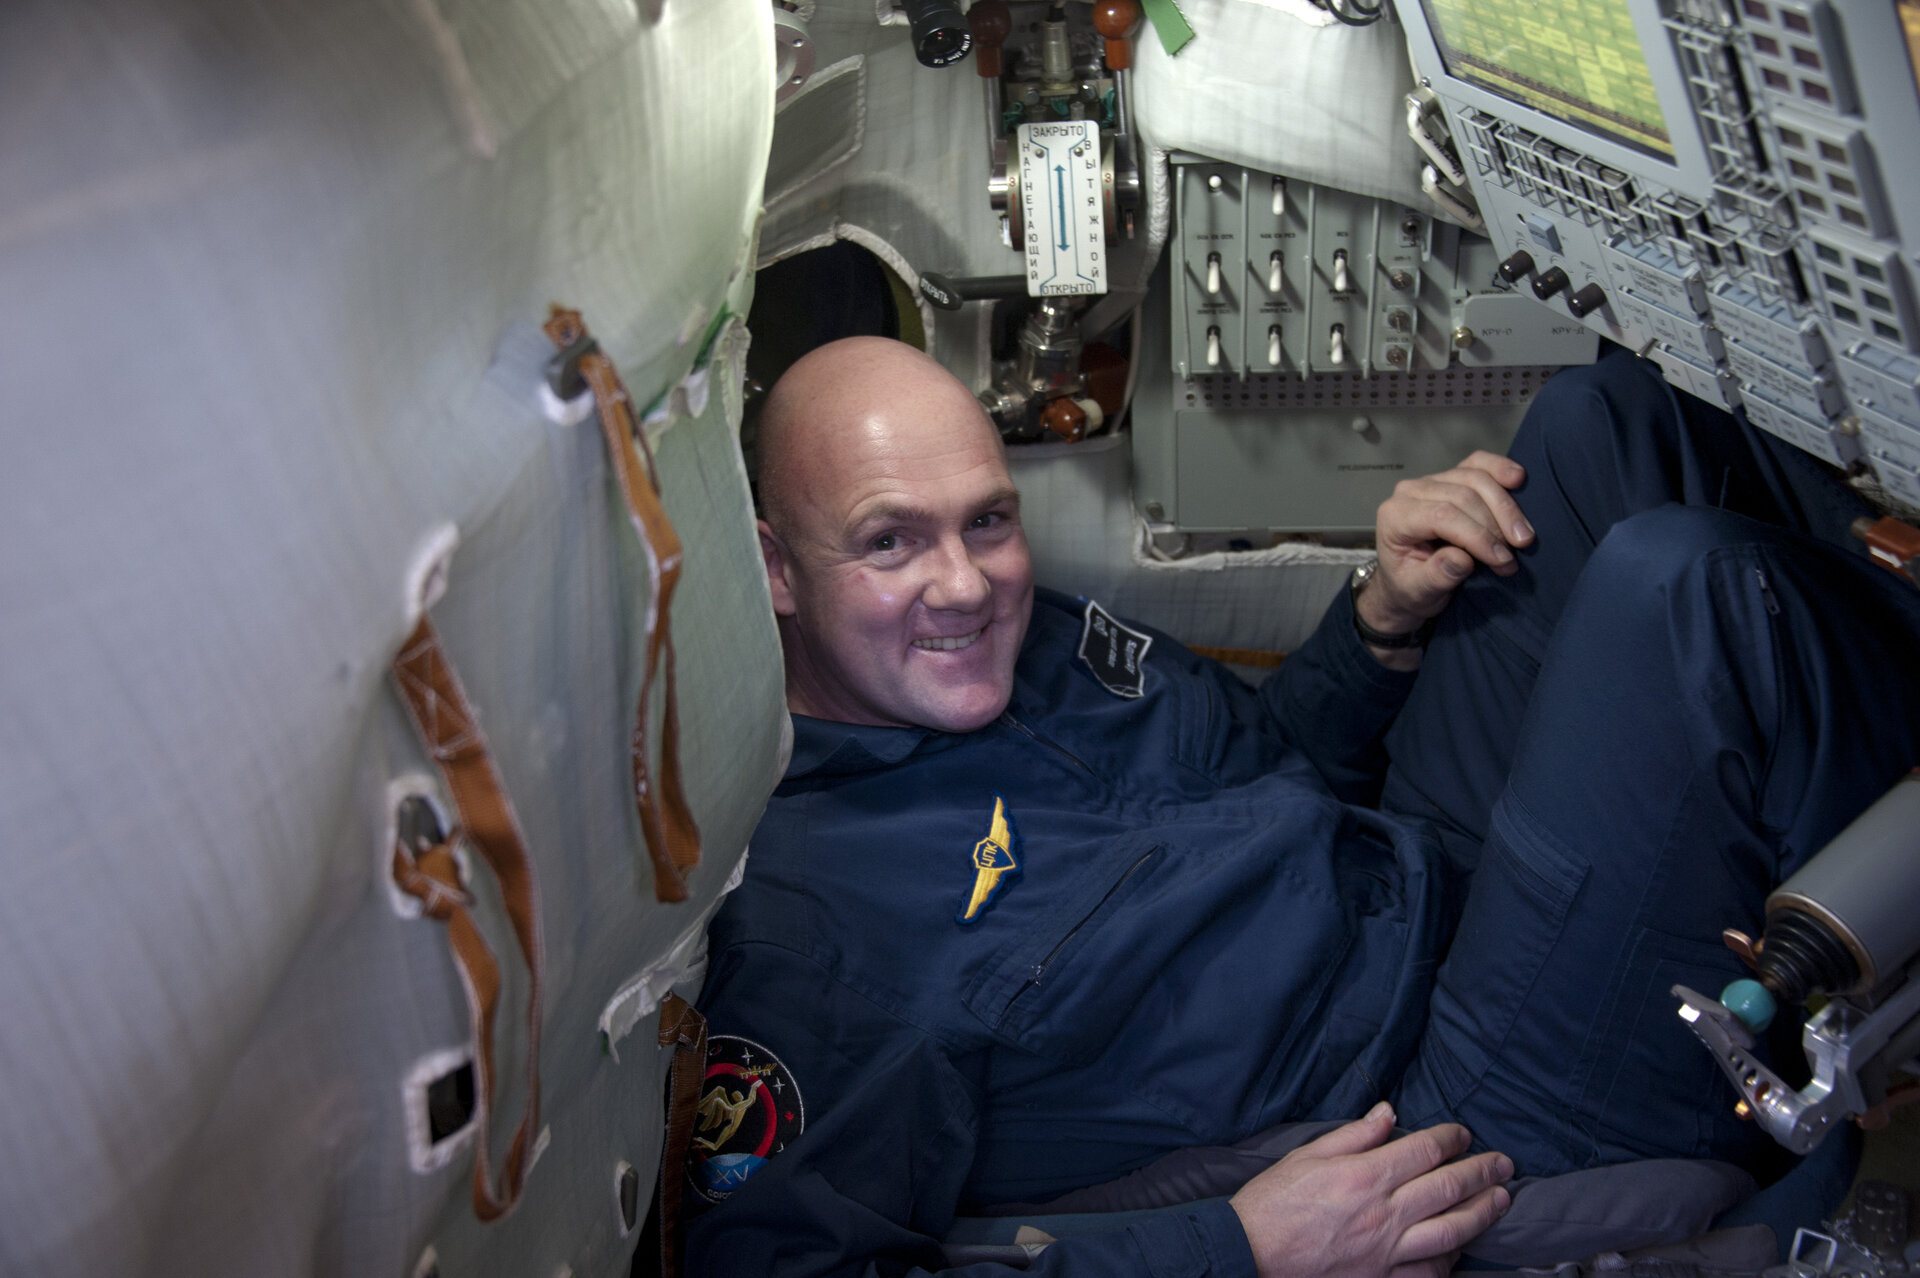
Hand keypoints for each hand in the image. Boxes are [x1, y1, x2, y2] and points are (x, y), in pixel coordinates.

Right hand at [1228, 1102, 1512, 1277]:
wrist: (1250, 1252)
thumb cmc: (1273, 1201)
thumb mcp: (1307, 1155)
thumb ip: (1353, 1135)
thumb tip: (1388, 1113)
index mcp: (1364, 1176)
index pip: (1424, 1150)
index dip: (1451, 1138)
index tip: (1463, 1134)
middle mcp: (1383, 1214)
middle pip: (1447, 1188)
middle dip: (1482, 1173)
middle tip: (1504, 1164)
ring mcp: (1386, 1251)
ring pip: (1450, 1231)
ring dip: (1482, 1214)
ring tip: (1501, 1200)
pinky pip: (1428, 1273)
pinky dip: (1450, 1260)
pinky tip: (1461, 1248)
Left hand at [1360, 452, 1531, 640]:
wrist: (1407, 581)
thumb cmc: (1409, 586)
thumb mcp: (1417, 592)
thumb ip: (1436, 577)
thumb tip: (1461, 559)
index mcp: (1395, 517)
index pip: (1442, 515)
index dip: (1477, 536)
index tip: (1502, 560)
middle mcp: (1410, 492)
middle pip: (1463, 495)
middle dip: (1495, 526)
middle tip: (1513, 556)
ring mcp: (1432, 481)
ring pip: (1476, 478)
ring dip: (1506, 507)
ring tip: (1523, 537)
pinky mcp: (1451, 477)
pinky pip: (1478, 464)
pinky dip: (1500, 468)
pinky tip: (1518, 479)